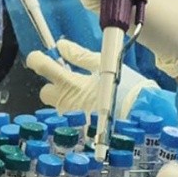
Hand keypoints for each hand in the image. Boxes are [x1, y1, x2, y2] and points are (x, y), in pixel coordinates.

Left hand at [25, 39, 158, 115]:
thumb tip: (61, 45)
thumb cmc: (124, 88)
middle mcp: (65, 103)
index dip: (36, 60)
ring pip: (58, 106)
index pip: (42, 67)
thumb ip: (78, 55)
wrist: (141, 116)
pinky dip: (76, 112)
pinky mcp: (77, 131)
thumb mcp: (102, 65)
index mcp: (70, 84)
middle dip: (53, 85)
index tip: (38, 58)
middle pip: (44, 92)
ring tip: (87, 98)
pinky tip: (91, 110)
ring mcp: (70, 119)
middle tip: (69, 81)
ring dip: (67, 100)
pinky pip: (69, 118)